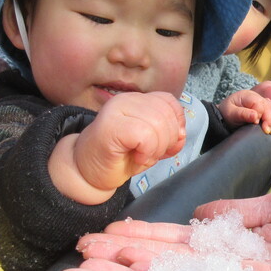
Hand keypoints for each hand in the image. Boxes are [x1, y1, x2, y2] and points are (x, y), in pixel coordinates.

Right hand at [50, 92, 185, 203]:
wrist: (88, 171)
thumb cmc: (120, 157)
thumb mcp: (153, 144)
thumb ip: (169, 136)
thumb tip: (182, 134)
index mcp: (138, 99)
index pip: (169, 102)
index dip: (176, 124)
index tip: (167, 143)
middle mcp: (127, 99)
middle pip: (166, 114)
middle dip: (167, 140)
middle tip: (152, 153)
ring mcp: (117, 110)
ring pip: (157, 124)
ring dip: (156, 148)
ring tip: (142, 156)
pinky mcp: (111, 125)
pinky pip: (145, 135)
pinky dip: (147, 151)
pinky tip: (137, 157)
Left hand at [218, 88, 270, 133]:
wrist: (226, 115)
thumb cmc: (227, 114)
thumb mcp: (231, 114)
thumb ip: (242, 114)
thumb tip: (255, 116)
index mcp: (247, 95)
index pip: (259, 103)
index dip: (260, 114)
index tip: (256, 123)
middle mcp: (256, 97)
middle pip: (268, 105)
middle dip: (270, 118)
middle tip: (267, 131)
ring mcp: (261, 101)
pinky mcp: (264, 108)